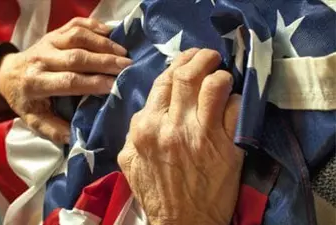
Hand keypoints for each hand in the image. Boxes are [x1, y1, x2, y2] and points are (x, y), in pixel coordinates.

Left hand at [0, 18, 131, 142]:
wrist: (7, 74)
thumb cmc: (26, 99)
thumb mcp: (33, 119)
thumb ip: (53, 130)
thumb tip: (77, 137)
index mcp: (36, 83)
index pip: (69, 81)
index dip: (93, 82)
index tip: (115, 86)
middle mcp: (41, 58)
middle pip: (77, 57)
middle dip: (105, 61)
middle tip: (127, 66)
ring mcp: (48, 41)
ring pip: (78, 37)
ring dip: (103, 44)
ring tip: (124, 52)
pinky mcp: (55, 31)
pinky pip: (76, 24)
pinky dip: (95, 26)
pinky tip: (112, 33)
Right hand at [118, 49, 243, 224]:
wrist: (182, 222)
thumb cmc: (156, 192)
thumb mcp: (129, 160)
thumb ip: (135, 130)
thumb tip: (149, 109)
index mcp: (145, 127)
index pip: (162, 82)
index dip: (177, 64)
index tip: (187, 60)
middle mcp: (171, 126)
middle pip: (187, 76)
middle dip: (201, 58)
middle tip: (209, 56)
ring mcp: (200, 135)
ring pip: (214, 86)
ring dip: (221, 75)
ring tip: (223, 76)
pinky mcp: (226, 147)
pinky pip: (236, 110)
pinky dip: (237, 101)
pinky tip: (234, 103)